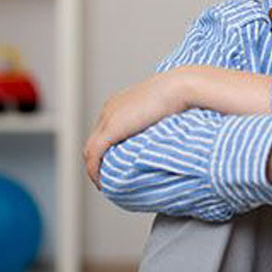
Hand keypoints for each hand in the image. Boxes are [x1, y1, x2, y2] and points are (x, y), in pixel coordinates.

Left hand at [83, 70, 187, 187]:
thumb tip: (171, 131)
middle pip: (94, 140)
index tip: (116, 163)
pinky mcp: (111, 130)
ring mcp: (108, 118)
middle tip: (107, 178)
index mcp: (120, 102)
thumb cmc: (181, 93)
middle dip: (98, 160)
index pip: (104, 129)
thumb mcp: (165, 106)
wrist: (179, 86)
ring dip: (94, 169)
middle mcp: (109, 109)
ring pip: (90, 150)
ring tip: (104, 184)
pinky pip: (94, 155)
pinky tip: (102, 182)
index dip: (106, 149)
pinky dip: (94, 170)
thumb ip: (159, 118)